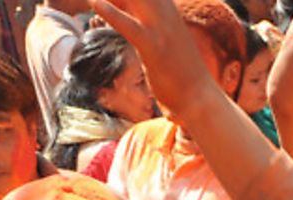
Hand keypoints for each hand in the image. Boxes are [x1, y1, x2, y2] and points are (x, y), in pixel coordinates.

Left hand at [92, 0, 219, 111]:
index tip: (114, 2)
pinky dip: (111, 13)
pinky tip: (95, 3)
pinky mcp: (152, 47)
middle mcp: (166, 14)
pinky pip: (129, 25)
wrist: (200, 97)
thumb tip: (145, 30)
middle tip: (92, 0)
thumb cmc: (184, 75)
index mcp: (169, 12)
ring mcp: (160, 29)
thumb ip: (155, 31)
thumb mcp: (170, 44)